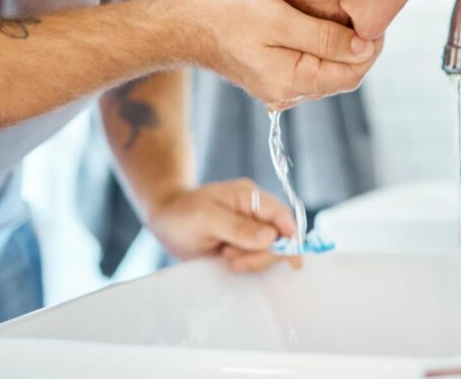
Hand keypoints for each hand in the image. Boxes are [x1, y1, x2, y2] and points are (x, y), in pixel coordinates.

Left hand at [144, 178, 302, 272]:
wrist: (166, 219)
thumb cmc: (182, 213)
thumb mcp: (205, 219)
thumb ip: (237, 228)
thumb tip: (271, 237)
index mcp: (250, 196)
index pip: (281, 215)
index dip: (292, 237)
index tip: (294, 261)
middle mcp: (256, 212)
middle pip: (279, 238)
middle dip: (260, 255)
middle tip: (232, 260)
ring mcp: (252, 228)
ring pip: (269, 251)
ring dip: (250, 260)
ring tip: (224, 255)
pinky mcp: (245, 244)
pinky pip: (257, 258)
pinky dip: (246, 263)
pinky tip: (228, 260)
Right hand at [178, 0, 381, 108]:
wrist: (184, 24)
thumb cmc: (226, 15)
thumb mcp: (280, 20)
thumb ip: (325, 38)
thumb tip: (365, 48)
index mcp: (293, 82)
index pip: (352, 74)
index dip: (371, 49)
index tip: (375, 19)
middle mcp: (287, 93)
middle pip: (341, 76)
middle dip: (358, 48)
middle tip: (363, 13)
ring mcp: (277, 88)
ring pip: (325, 71)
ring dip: (340, 48)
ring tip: (342, 15)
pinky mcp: (269, 76)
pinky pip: (307, 67)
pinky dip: (320, 49)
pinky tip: (315, 26)